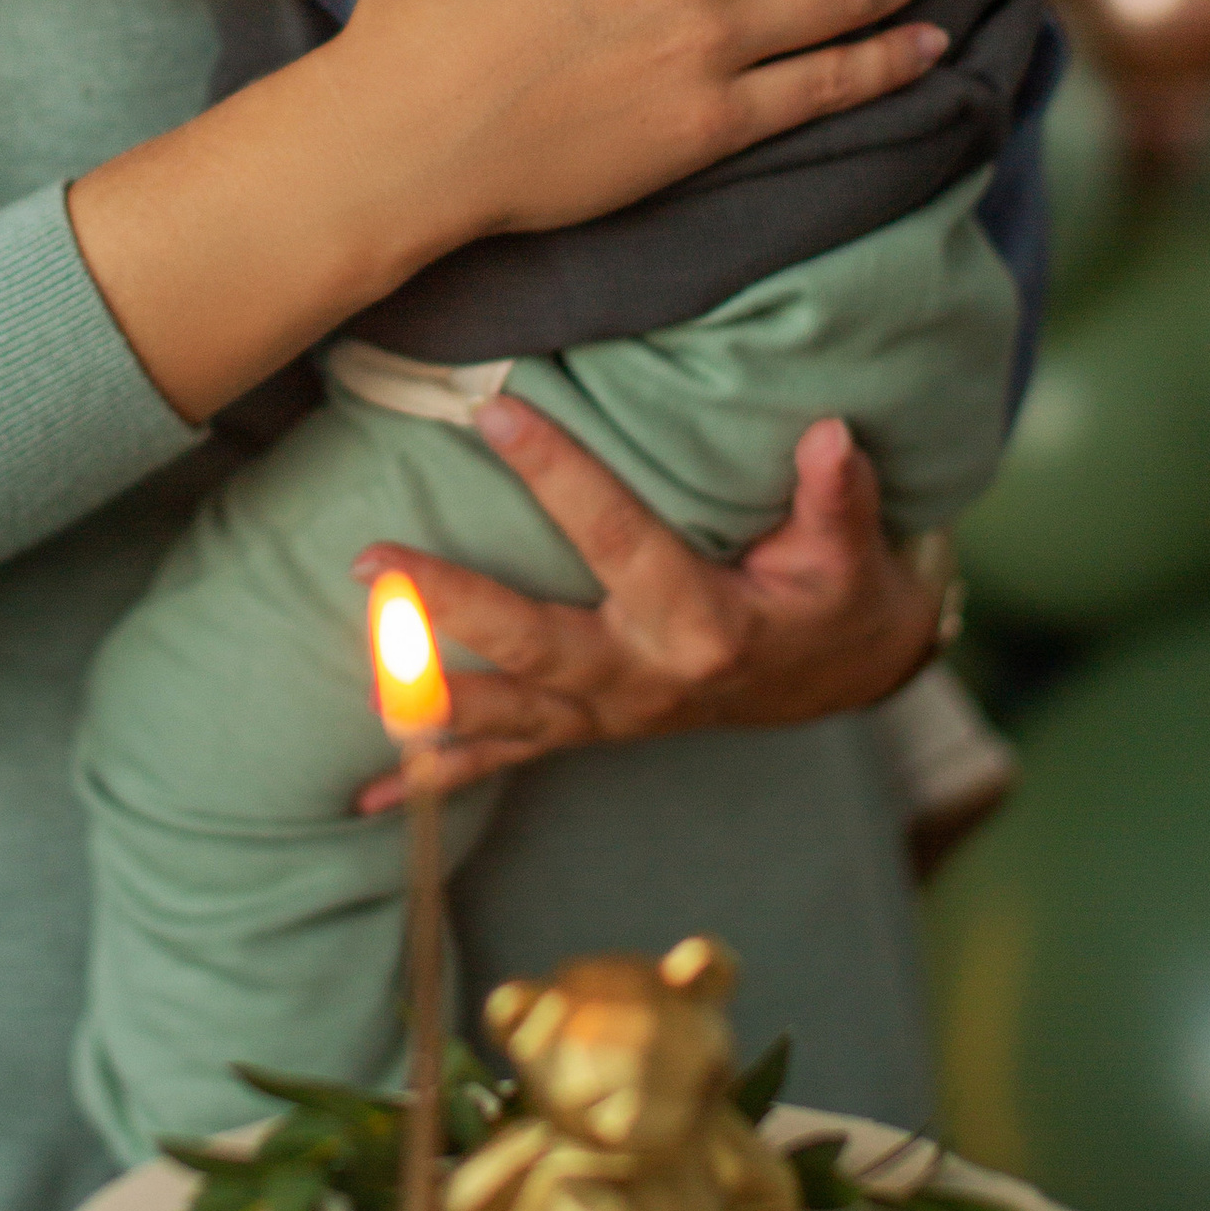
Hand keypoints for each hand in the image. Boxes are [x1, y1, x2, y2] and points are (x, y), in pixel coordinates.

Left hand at [349, 408, 941, 810]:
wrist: (844, 676)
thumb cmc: (836, 597)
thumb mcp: (849, 549)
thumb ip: (835, 495)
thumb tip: (830, 434)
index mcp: (704, 622)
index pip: (618, 537)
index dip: (558, 474)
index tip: (494, 413)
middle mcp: (648, 678)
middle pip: (536, 641)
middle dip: (451, 603)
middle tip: (375, 561)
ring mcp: (614, 714)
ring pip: (511, 713)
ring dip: (431, 697)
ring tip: (360, 682)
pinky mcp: (593, 730)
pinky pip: (508, 761)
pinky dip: (436, 780)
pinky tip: (367, 797)